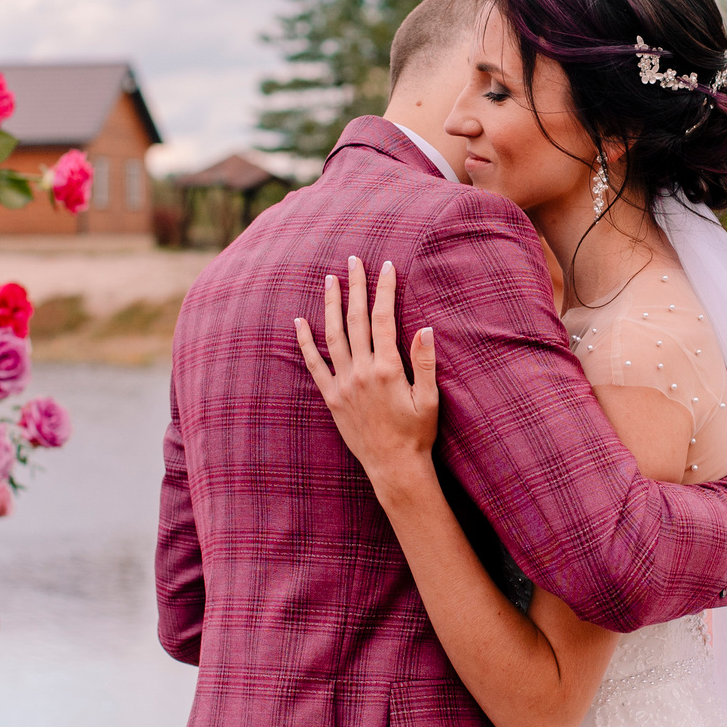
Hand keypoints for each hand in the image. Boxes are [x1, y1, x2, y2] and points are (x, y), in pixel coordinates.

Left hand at [296, 257, 439, 487]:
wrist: (394, 467)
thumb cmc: (417, 433)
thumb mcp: (429, 399)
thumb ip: (425, 362)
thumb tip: (425, 328)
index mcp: (388, 369)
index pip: (384, 318)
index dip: (385, 289)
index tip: (386, 265)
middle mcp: (362, 372)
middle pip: (355, 319)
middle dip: (355, 286)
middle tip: (353, 260)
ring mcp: (343, 384)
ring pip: (333, 335)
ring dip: (330, 304)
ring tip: (329, 279)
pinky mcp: (331, 397)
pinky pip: (313, 365)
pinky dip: (304, 342)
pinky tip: (298, 322)